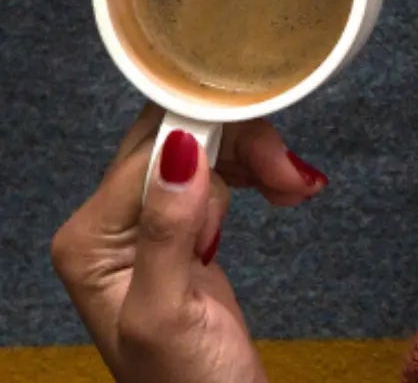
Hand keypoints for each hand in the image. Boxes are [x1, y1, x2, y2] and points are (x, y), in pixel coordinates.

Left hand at [50, 106, 330, 382]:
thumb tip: (181, 149)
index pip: (149, 152)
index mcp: (90, 239)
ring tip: (296, 189)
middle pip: (176, 139)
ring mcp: (146, 226)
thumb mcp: (171, 311)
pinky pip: (219, 177)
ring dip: (258, 160)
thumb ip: (168, 230)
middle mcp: (108, 224)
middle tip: (290, 177)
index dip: (214, 137)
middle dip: (242, 147)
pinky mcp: (183, 231)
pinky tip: (286, 191)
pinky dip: (257, 175)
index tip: (272, 153)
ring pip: (205, 151)